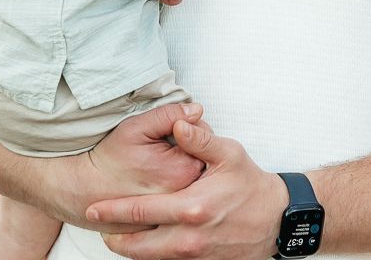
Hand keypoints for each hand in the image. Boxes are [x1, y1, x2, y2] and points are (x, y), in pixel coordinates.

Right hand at [68, 101, 208, 230]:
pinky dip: (174, 191)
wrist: (82, 191)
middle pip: (204, 164)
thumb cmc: (109, 158)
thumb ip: (170, 115)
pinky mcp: (165, 224)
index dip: (190, 130)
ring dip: (184, 171)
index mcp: (183, 170)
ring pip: (194, 184)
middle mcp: (184, 196)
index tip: (173, 131)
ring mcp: (176, 213)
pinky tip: (155, 183)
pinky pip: (180, 202)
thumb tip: (197, 110)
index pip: (206, 141)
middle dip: (190, 150)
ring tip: (159, 166)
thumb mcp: (137, 127)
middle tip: (165, 148)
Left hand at [86, 118, 290, 259]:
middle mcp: (189, 238)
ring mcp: (196, 256)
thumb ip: (199, 140)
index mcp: (191, 208)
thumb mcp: (229, 154)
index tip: (93, 209)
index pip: (141, 211)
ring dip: (133, 250)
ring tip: (120, 237)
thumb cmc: (251, 184)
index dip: (113, 211)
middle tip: (102, 229)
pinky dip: (155, 255)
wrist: (277, 219)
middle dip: (116, 239)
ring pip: (151, 259)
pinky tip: (150, 243)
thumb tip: (177, 124)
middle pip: (138, 247)